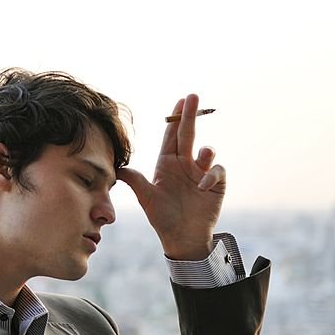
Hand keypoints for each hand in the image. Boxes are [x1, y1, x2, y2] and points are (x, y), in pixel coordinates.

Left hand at [117, 94, 225, 259]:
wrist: (182, 238)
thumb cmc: (163, 219)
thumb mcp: (147, 199)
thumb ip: (134, 181)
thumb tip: (116, 169)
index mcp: (167, 164)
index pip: (171, 137)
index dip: (175, 119)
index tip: (179, 102)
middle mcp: (184, 165)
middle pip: (188, 135)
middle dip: (191, 115)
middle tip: (193, 96)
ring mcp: (200, 173)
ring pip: (207, 150)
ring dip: (205, 150)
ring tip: (201, 156)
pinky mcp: (215, 184)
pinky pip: (217, 170)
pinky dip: (211, 175)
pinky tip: (202, 187)